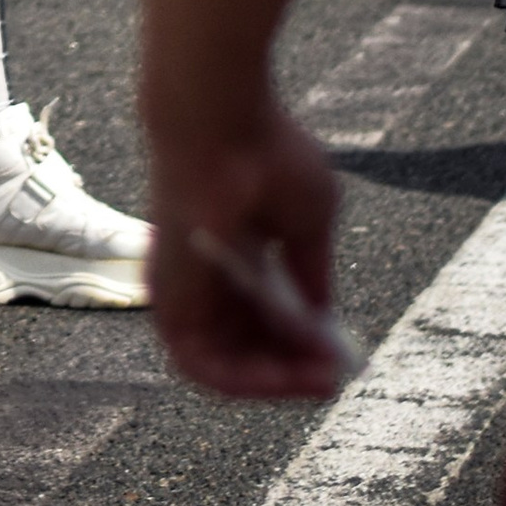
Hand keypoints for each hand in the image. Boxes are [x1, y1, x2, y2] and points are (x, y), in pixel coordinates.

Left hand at [149, 106, 346, 400]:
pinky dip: (246, 381)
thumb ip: (312, 272)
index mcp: (239, 249)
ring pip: (227, 363)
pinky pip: (202, 366)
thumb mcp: (309, 220)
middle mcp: (209, 274)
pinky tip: (286, 378)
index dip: (300, 340)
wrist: (219, 123)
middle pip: (248, 344)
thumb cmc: (266, 154)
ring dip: (275, 382)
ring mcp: (186, 290)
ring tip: (319, 381)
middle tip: (332, 378)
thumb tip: (322, 319)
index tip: (336, 354)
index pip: (265, 313)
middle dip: (293, 368)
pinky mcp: (168, 301)